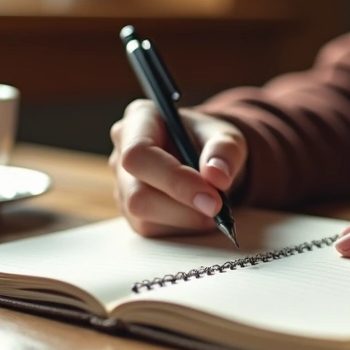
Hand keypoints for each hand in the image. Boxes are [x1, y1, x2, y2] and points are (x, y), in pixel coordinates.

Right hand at [109, 100, 246, 236]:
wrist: (207, 162)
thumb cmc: (210, 143)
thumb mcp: (227, 136)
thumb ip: (225, 151)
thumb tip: (216, 176)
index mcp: (140, 120)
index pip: (139, 153)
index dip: (173, 179)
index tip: (211, 195)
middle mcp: (121, 151)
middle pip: (137, 193)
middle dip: (182, 206)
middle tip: (218, 208)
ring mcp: (121, 183)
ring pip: (142, 216)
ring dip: (184, 219)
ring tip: (212, 208)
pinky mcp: (129, 211)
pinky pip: (150, 229)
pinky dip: (181, 227)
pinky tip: (197, 213)